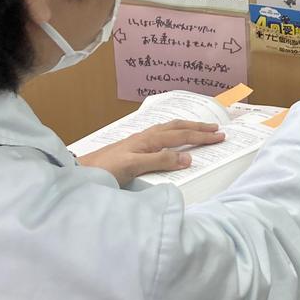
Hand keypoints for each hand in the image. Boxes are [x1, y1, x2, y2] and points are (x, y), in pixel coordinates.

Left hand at [77, 120, 224, 186]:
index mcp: (148, 140)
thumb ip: (159, 160)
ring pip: (169, 128)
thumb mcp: (133, 167)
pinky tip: (172, 136)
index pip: (181, 136)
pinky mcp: (134, 146)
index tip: (220, 136)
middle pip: (177, 127)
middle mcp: (146, 136)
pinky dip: (173, 132)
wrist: (80, 172)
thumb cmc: (104, 169)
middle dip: (198, 128)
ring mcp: (139, 140)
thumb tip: (187, 157)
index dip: (201, 136)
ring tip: (200, 128)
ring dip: (186, 127)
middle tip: (217, 129)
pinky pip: (160, 134)